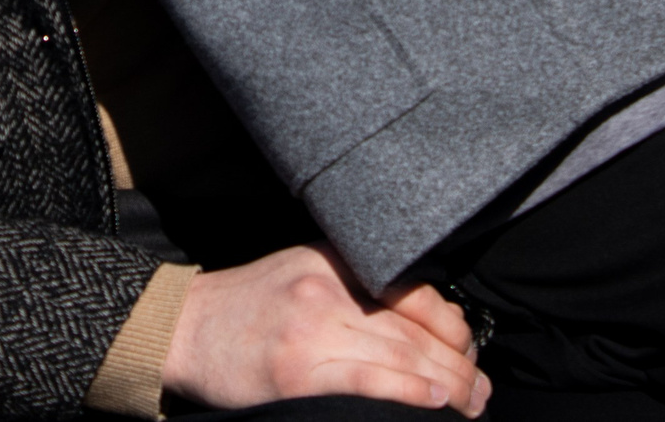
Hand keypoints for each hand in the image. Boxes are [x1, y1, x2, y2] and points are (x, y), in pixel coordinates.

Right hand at [162, 245, 489, 414]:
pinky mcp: (297, 373)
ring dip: (447, 384)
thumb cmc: (246, 306)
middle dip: (459, 363)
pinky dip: (407, 390)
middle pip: (413, 328)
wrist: (183, 328)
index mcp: (331, 260)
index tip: (467, 350)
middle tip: (481, 390)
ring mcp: (312, 330)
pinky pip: (366, 380)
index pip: (412, 291)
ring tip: (470, 403)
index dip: (451, 325)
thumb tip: (427, 325)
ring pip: (399, 355)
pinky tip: (434, 400)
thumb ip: (354, 285)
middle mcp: (326, 288)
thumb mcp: (302, 271)